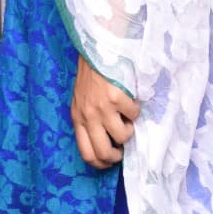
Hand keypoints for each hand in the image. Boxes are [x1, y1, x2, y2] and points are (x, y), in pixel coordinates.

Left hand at [70, 54, 139, 168]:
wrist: (95, 49)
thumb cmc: (90, 76)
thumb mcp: (81, 100)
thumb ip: (87, 119)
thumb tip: (104, 139)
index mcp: (77, 118)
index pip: (86, 154)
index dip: (100, 163)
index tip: (110, 160)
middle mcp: (88, 116)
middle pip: (103, 152)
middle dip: (116, 155)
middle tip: (122, 148)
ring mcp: (102, 108)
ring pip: (122, 136)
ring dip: (129, 130)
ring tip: (127, 119)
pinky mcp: (116, 97)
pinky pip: (133, 114)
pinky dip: (135, 111)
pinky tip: (130, 101)